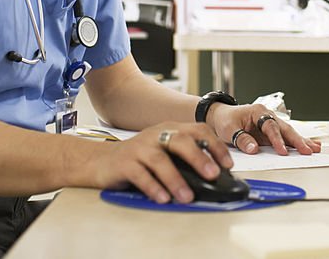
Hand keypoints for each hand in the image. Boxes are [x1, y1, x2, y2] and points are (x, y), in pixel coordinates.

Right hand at [90, 121, 230, 203]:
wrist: (101, 161)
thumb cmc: (139, 158)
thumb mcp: (164, 151)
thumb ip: (184, 158)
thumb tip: (214, 176)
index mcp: (170, 130)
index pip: (198, 131)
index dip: (215, 146)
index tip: (227, 164)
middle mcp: (156, 135)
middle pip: (181, 141)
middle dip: (199, 158)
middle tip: (212, 175)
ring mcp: (140, 148)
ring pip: (160, 160)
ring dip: (176, 179)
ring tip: (187, 196)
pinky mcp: (124, 163)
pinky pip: (141, 175)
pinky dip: (153, 187)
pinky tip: (163, 198)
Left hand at [207, 104, 321, 155]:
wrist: (221, 117)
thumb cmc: (225, 120)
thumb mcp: (229, 129)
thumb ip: (241, 139)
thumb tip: (253, 149)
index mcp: (258, 112)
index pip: (270, 126)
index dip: (277, 139)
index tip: (282, 150)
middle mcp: (267, 116)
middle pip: (285, 129)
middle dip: (297, 140)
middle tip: (307, 151)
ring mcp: (271, 125)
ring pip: (289, 133)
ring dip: (302, 141)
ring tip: (314, 149)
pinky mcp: (271, 133)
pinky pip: (286, 138)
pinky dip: (297, 143)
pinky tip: (310, 146)